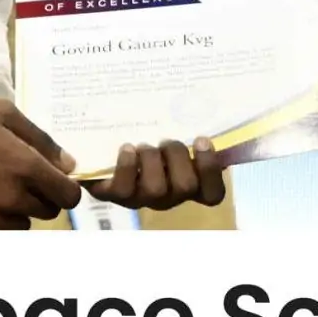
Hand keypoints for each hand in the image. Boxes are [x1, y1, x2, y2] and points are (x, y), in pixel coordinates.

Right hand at [0, 97, 81, 229]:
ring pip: (23, 225)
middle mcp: (12, 197)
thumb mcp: (3, 113)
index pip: (68, 195)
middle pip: (49, 211)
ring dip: (19, 211)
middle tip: (22, 179)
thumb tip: (69, 164)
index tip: (55, 180)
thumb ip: (40, 139)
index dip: (67, 188)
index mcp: (25, 165)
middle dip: (43, 196)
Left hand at [87, 137, 227, 210]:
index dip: (210, 169)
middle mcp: (168, 196)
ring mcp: (141, 198)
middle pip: (186, 187)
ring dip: (151, 159)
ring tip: (143, 145)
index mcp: (188, 184)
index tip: (200, 139)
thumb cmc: (149, 139)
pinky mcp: (113, 195)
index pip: (213, 194)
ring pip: (156, 189)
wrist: (103, 146)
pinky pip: (123, 189)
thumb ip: (193, 133)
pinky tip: (127, 148)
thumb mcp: (173, 135)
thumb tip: (214, 118)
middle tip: (165, 141)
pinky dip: (126, 165)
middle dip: (177, 156)